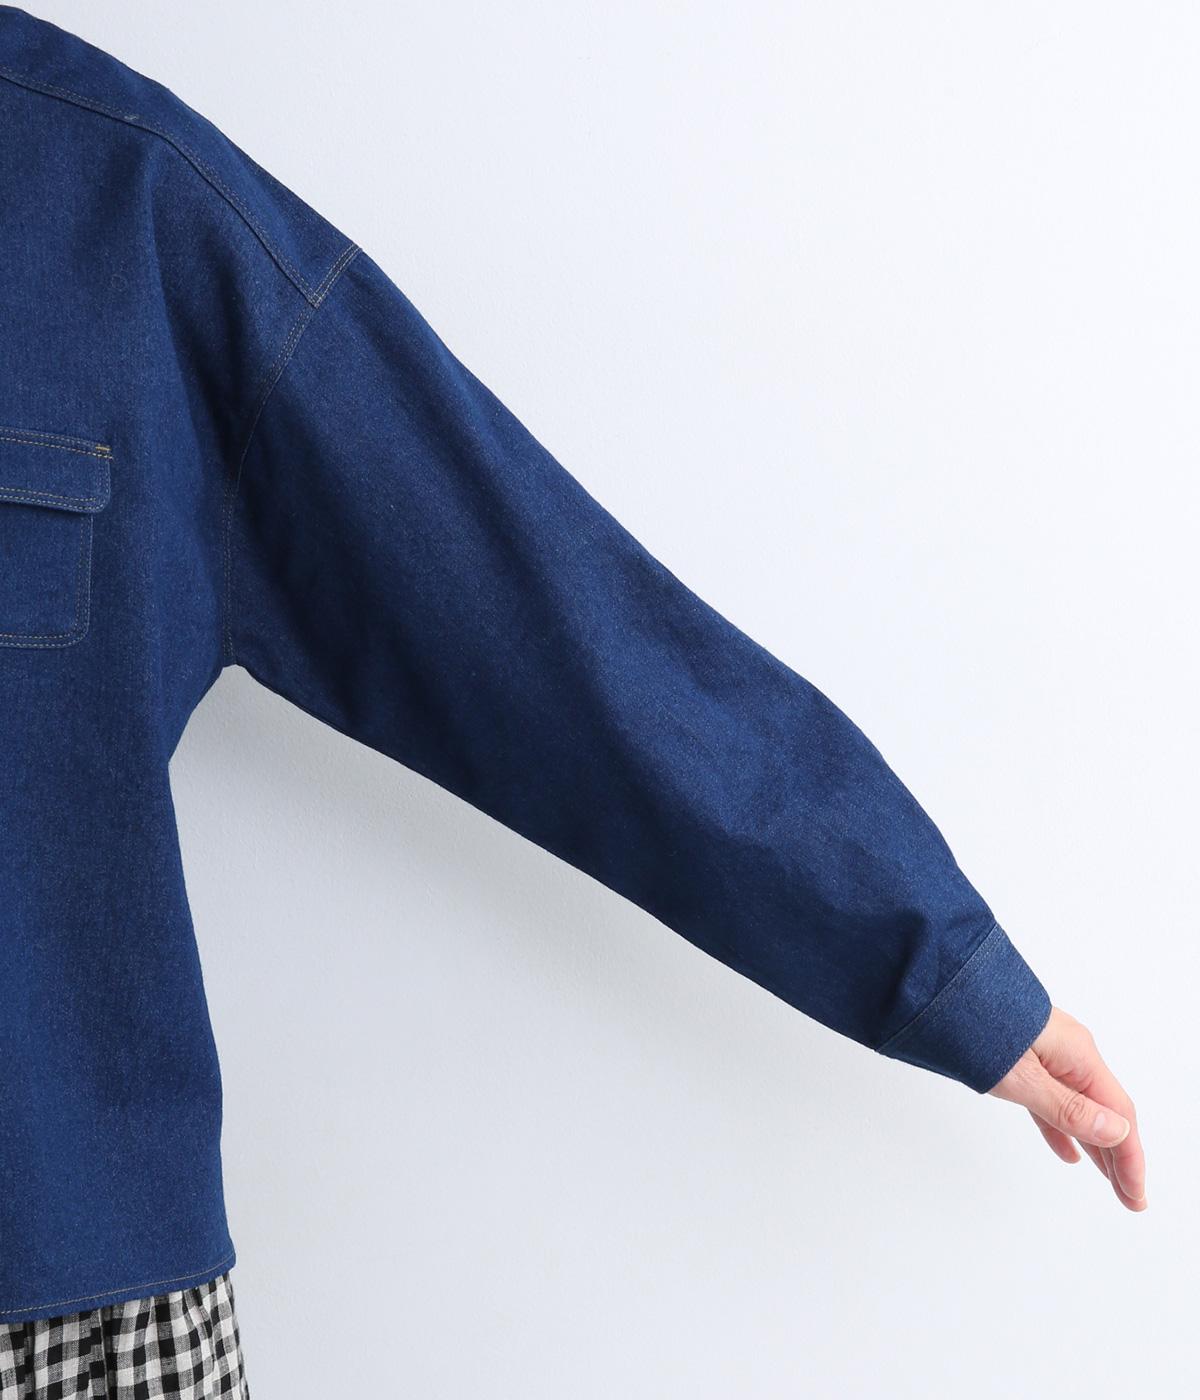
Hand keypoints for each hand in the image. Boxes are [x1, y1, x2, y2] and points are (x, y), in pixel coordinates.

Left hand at [988, 1006, 1145, 1210]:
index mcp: (1078, 1054)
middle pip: (1105, 1112)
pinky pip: (1053, 1097)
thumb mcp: (1022, 1078)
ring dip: (1095, 1146)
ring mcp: (1048, 1052)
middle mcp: (1069, 1051)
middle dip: (1120, 1158)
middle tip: (1131, 1200)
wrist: (936, 987)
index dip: (1130, 1159)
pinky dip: (1062, 1127)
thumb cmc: (975, 1026)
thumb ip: (1068, 1107)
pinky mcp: (1025, 1055)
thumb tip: (1117, 1132)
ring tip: (1109, 1183)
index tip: (1136, 1197)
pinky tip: (1069, 1153)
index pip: (1118, 1114)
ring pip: (1080, 1107)